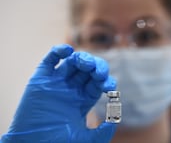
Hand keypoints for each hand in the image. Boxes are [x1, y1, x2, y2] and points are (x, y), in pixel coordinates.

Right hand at [1, 44, 116, 142]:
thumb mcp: (84, 140)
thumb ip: (102, 132)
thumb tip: (115, 119)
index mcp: (83, 99)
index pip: (98, 83)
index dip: (105, 80)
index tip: (108, 86)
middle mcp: (72, 88)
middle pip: (88, 70)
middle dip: (96, 67)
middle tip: (98, 72)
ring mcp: (57, 81)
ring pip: (72, 62)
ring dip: (82, 58)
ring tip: (86, 63)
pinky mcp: (42, 78)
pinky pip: (51, 59)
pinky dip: (58, 51)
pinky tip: (67, 50)